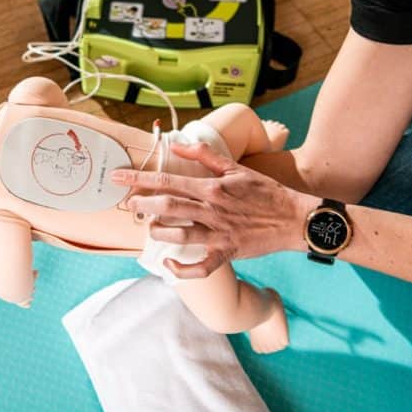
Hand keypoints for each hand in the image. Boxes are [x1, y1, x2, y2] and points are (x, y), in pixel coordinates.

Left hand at [111, 142, 312, 278]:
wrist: (293, 218)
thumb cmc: (264, 191)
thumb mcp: (236, 167)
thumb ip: (205, 155)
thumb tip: (177, 142)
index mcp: (211, 187)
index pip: (167, 180)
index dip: (139, 179)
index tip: (117, 177)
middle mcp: (211, 210)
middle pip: (167, 206)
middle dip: (142, 205)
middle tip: (128, 204)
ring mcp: (219, 233)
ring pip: (179, 234)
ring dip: (158, 232)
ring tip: (149, 228)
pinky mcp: (227, 252)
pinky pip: (201, 267)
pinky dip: (183, 268)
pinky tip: (170, 263)